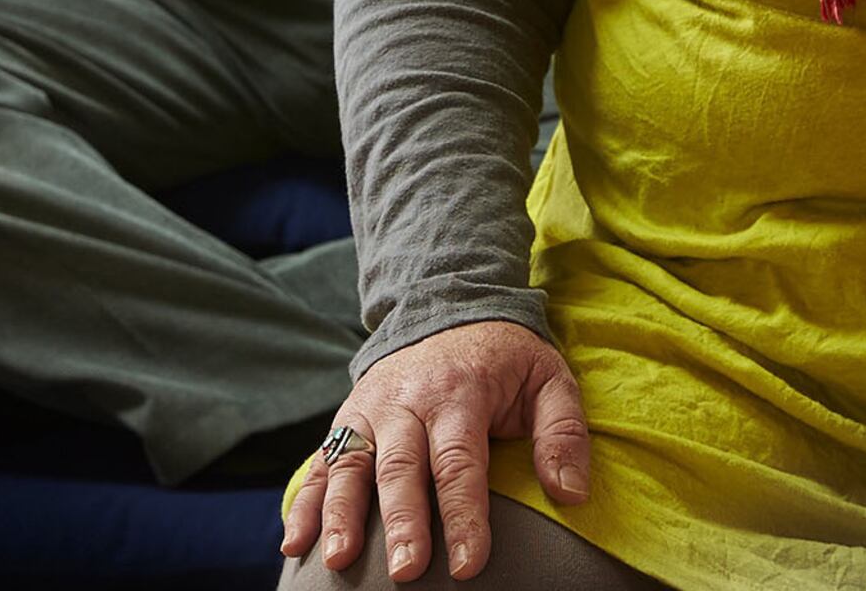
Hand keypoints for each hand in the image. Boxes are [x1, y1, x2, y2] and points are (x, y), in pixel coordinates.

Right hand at [281, 320, 590, 583]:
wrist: (447, 302)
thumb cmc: (505, 358)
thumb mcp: (549, 379)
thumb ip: (564, 433)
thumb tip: (570, 494)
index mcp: (461, 393)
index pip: (461, 462)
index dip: (464, 515)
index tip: (469, 564)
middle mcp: (408, 400)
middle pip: (401, 467)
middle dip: (402, 522)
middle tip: (406, 571)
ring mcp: (371, 408)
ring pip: (350, 463)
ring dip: (341, 514)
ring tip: (339, 560)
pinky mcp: (348, 417)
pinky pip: (321, 461)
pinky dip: (305, 502)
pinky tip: (296, 543)